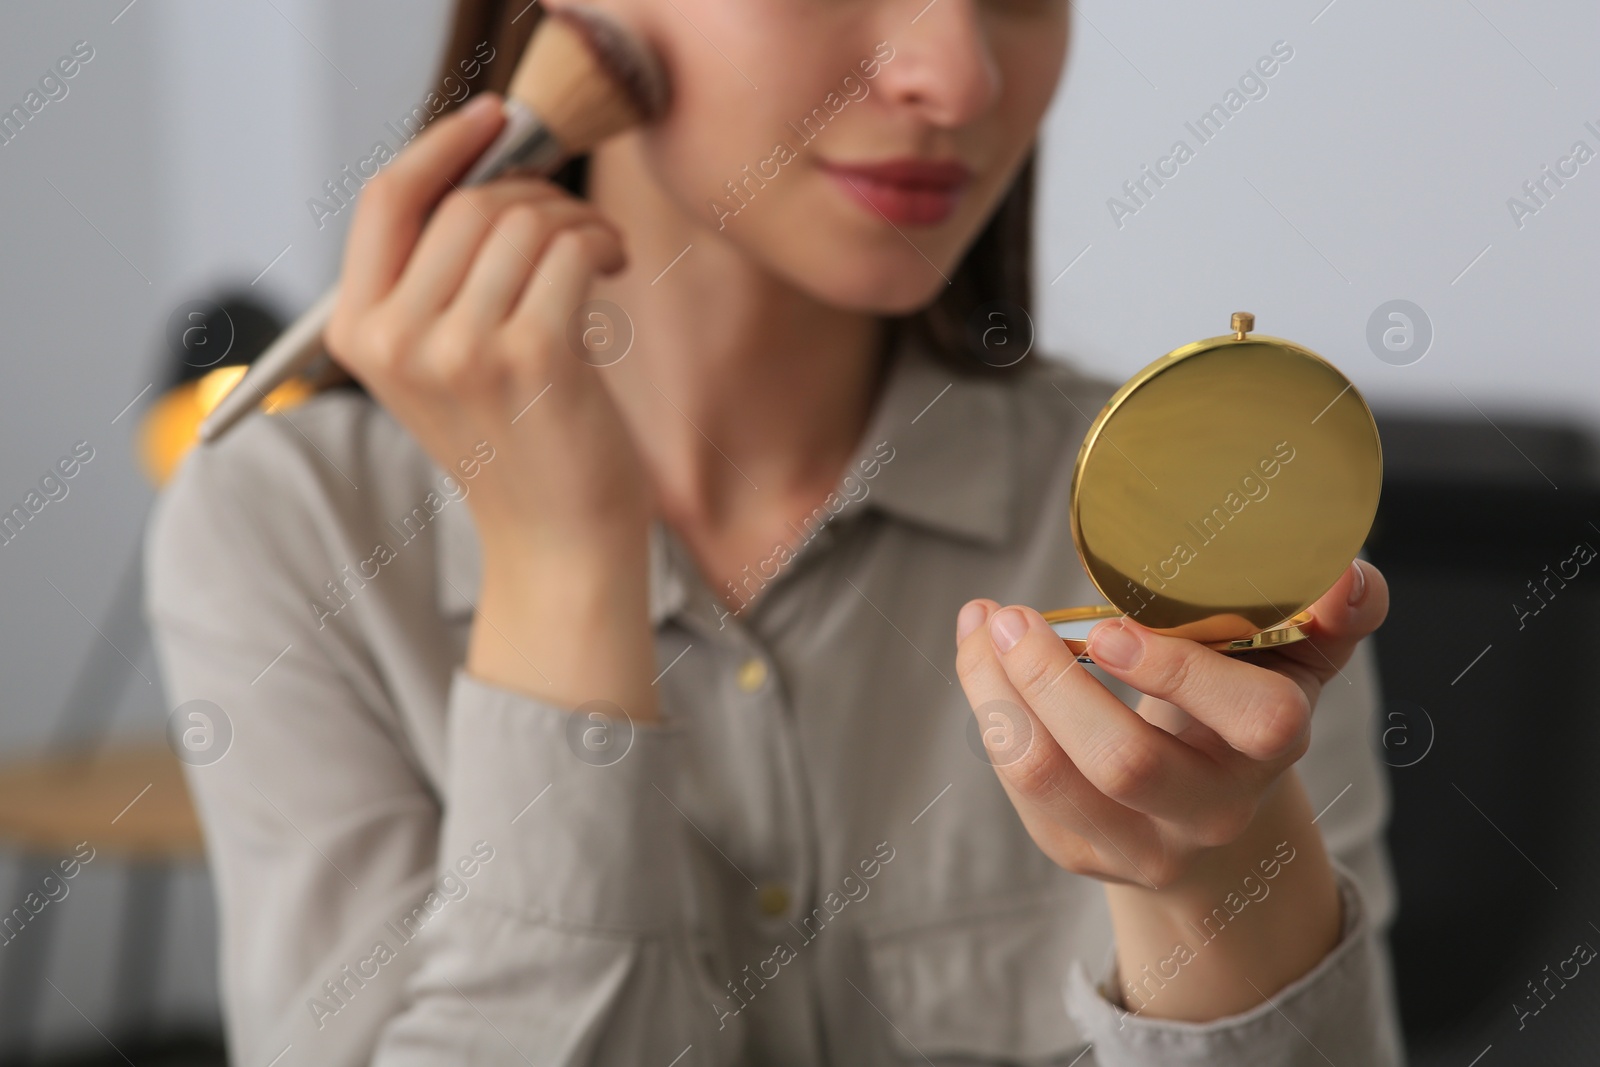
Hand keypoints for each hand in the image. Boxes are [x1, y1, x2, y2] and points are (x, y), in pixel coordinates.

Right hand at [324, 91, 648, 561]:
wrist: (556, 542)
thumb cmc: (514, 442)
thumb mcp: (442, 361)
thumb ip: (439, 274)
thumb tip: (488, 161)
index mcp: (358, 334)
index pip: (385, 200)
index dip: (443, 145)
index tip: (494, 120)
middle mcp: (396, 342)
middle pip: (467, 203)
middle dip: (534, 196)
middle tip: (573, 228)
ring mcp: (461, 350)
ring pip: (524, 220)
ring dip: (576, 221)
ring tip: (597, 255)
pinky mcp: (532, 356)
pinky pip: (571, 249)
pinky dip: (601, 243)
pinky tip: (614, 270)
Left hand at [953, 560, 1387, 890]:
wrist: (1211, 813)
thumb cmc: (1242, 703)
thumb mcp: (1294, 658)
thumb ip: (1330, 615)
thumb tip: (1348, 578)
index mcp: (1272, 746)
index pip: (1255, 719)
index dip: (1180, 673)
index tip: (1109, 625)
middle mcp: (1214, 809)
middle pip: (1127, 763)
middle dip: (1053, 680)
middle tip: (1011, 616)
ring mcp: (1144, 843)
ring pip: (1051, 778)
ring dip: (999, 693)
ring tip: (983, 625)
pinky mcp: (1081, 850)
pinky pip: (1021, 787)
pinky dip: (989, 712)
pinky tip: (980, 658)